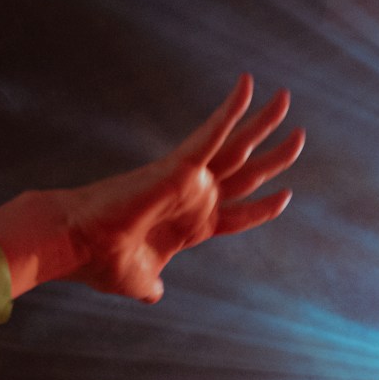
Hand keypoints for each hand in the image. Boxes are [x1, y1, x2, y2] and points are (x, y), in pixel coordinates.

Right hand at [0, 75, 301, 303]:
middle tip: (299, 135)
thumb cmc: (103, 261)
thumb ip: (151, 285)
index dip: (263, 208)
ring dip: (263, 123)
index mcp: (192, 225)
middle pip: (246, 173)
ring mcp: (189, 180)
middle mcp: (194, 197)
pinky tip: (247, 84)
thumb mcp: (139, 281)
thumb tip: (153, 295)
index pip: (239, 214)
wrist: (78, 244)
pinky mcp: (178, 167)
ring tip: (285, 98)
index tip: (286, 195)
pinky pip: (211, 133)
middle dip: (275, 156)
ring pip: (237, 147)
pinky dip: (229, 109)